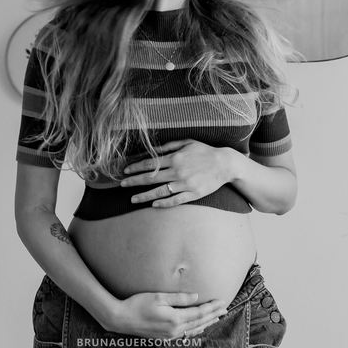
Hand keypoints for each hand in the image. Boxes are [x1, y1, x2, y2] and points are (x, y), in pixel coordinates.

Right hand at [106, 292, 228, 338]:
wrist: (121, 319)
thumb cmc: (138, 304)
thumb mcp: (159, 297)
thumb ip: (179, 297)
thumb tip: (196, 296)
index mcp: (174, 319)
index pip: (199, 313)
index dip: (211, 307)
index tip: (221, 302)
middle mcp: (174, 329)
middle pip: (199, 322)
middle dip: (213, 315)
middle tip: (225, 309)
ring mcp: (169, 335)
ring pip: (193, 329)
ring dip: (206, 322)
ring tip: (216, 317)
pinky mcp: (164, 337)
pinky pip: (185, 333)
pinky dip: (195, 328)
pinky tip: (199, 326)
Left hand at [120, 139, 234, 207]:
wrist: (225, 164)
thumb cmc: (205, 152)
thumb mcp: (187, 142)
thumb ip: (169, 146)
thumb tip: (152, 149)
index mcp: (175, 158)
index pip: (150, 164)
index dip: (136, 167)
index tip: (125, 171)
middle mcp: (177, 172)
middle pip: (151, 178)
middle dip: (134, 182)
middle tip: (122, 185)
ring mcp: (184, 184)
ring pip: (160, 192)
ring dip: (144, 196)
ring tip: (132, 200)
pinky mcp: (192, 194)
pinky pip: (175, 200)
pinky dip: (163, 203)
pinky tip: (153, 205)